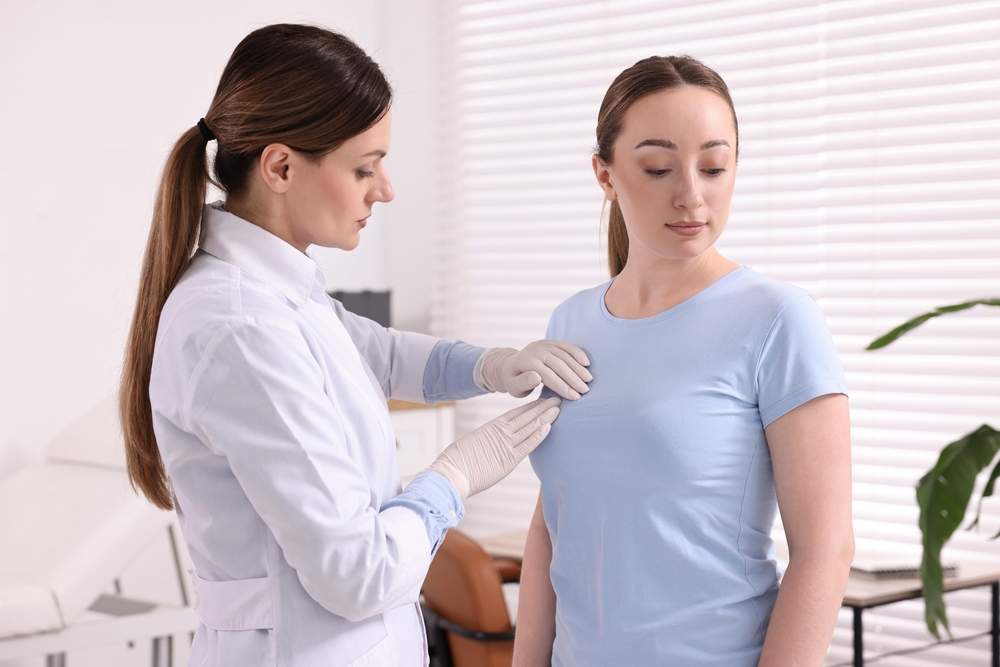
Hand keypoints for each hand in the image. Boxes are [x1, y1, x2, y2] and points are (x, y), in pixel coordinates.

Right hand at [426, 397, 560, 498]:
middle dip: (542, 407)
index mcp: (491, 427)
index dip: (530, 406)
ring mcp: (505, 444)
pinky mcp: (508, 459)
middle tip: (556, 398)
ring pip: (530, 426)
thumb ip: (485, 443)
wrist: (451, 474)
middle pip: (526, 416)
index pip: (516, 413)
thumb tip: (489, 446)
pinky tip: (549, 427)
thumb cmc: (456, 462)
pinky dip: (539, 435)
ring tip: (558, 407)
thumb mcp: (472, 445)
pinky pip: (528, 444)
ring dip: (545, 417)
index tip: (542, 400)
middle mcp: (500, 432)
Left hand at [478, 341, 591, 399]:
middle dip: (573, 378)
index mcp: (525, 361)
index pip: (548, 375)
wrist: (511, 365)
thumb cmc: (513, 380)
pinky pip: (567, 346)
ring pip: (565, 355)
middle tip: (585, 390)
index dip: (563, 386)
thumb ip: (523, 383)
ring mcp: (544, 344)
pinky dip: (578, 353)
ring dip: (578, 367)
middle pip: (559, 364)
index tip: (575, 397)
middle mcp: (536, 350)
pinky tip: (586, 363)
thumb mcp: (513, 387)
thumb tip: (536, 377)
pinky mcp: (551, 342)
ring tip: (588, 380)